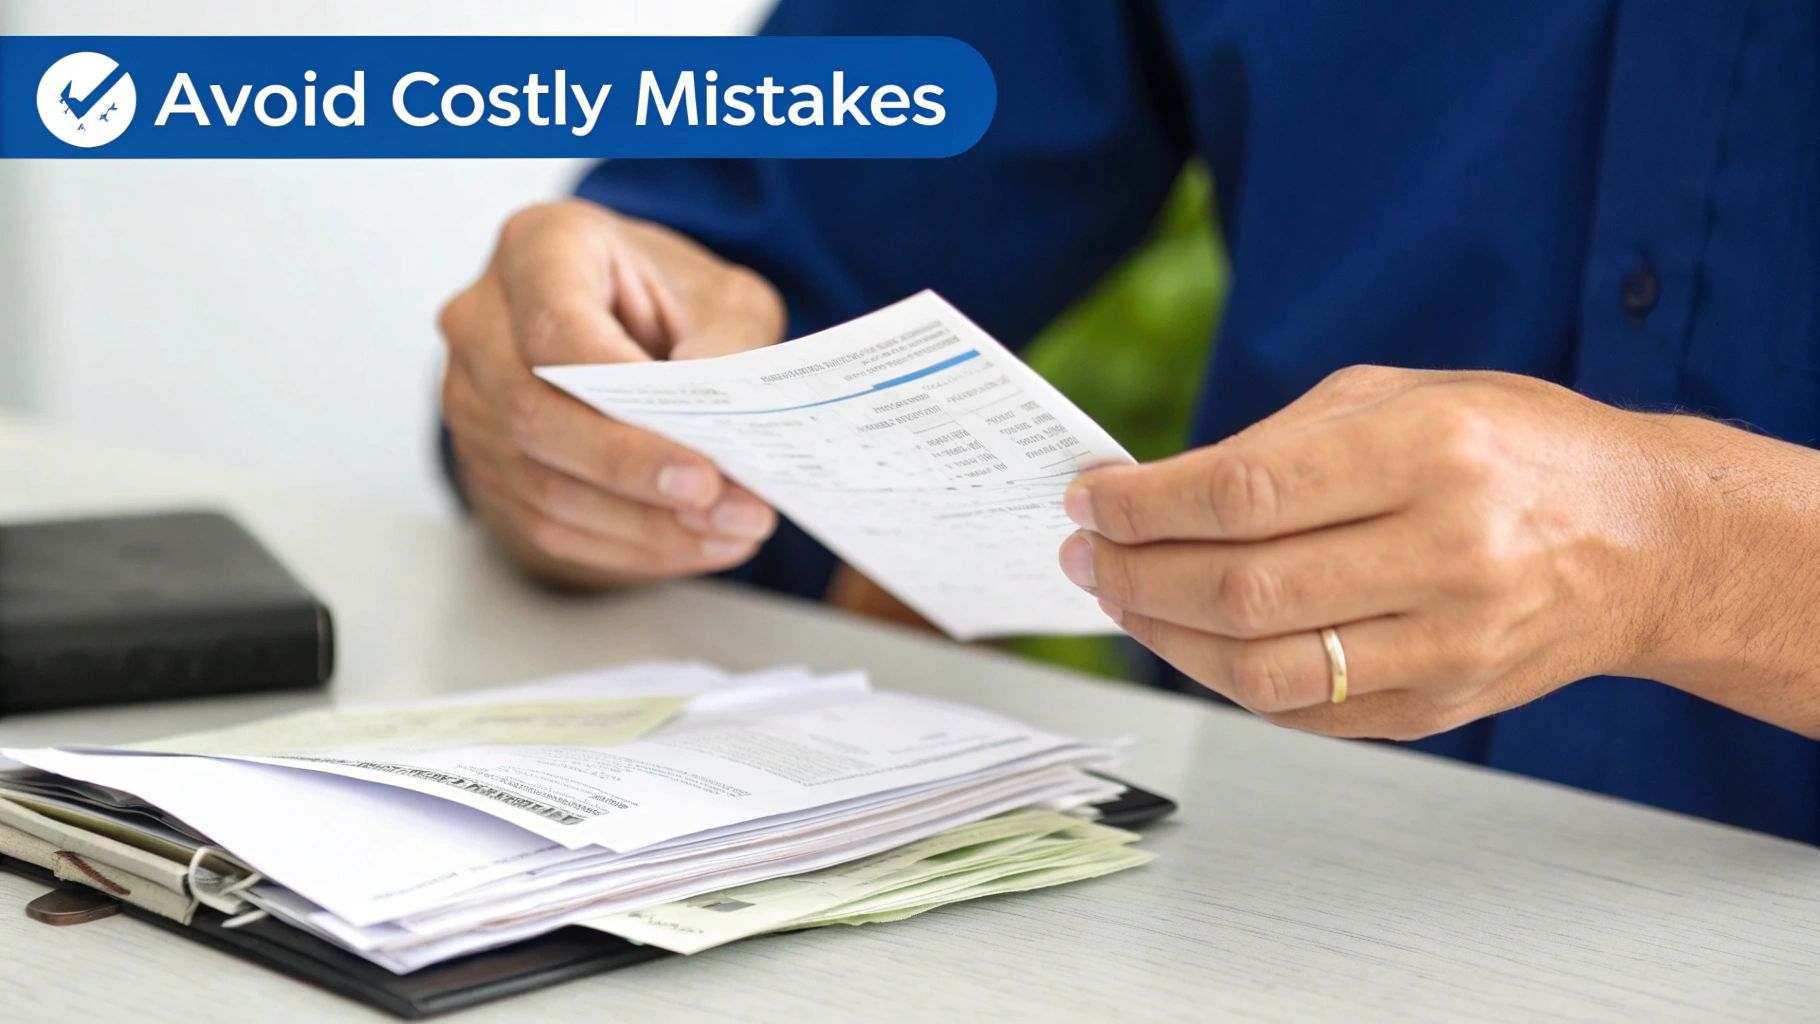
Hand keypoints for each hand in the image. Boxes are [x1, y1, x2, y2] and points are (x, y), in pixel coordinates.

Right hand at [440, 199, 784, 586]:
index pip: (555, 331)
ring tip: (726, 531)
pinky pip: (544, 522)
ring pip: (539, 485)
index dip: (620, 401)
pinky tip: (691, 543)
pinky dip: (624, 545)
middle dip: (633, 473)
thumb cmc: (669, 298)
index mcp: (539, 249)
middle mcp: (482, 321)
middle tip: (716, 500)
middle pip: (533, 416)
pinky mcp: (483, 462)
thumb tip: (725, 424)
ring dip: (640, 524)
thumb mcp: (724, 299)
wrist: (625, 323)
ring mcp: (471, 397)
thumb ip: (730, 347)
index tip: (695, 454)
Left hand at [1057, 366, 1721, 739]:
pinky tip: (1189, 640)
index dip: (1144, 504)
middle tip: (1086, 554)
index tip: (1090, 498)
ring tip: (1122, 599)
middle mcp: (1445, 553)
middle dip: (1133, 573)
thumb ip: (1280, 444)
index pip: (1244, 494)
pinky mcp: (1438, 705)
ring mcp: (1446, 643)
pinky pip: (1299, 710)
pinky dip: (1224, 678)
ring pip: (1259, 668)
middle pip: (1239, 589)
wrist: (1643, 541)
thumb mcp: (1403, 396)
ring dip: (1163, 638)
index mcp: (1430, 453)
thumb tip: (1156, 490)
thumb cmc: (1515, 449)